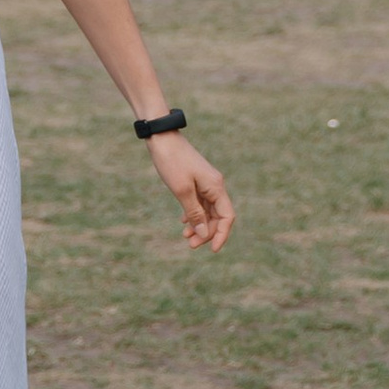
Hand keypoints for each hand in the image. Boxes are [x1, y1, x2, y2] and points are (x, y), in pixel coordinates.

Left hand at [148, 133, 231, 249]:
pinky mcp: (196, 180)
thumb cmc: (172, 162)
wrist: (161, 137)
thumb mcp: (182, 191)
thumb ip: (194, 213)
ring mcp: (205, 183)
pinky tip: (183, 222)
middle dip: (207, 232)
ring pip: (208, 210)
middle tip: (190, 244)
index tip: (212, 250)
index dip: (222, 235)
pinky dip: (193, 214)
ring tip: (185, 236)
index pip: (227, 217)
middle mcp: (214, 185)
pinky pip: (200, 202)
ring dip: (199, 225)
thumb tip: (205, 234)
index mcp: (216, 187)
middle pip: (217, 216)